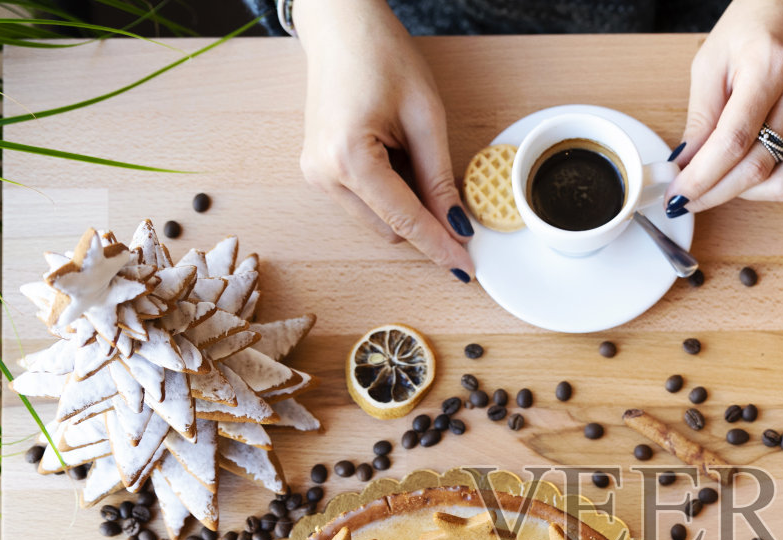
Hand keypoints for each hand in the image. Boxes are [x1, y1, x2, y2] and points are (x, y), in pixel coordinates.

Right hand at [296, 0, 474, 278]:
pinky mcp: (317, 170)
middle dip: (425, 218)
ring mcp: (316, 174)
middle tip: (446, 179)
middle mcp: (324, 173)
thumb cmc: (381, 56)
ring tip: (407, 147)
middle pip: (391, 229)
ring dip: (405, 202)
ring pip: (378, 220)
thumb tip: (457, 227)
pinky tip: (392, 151)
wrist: (341, 26)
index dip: (440, 246)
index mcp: (349, 158)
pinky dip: (388, 191)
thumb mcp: (425, 116)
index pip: (406, 221)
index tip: (466, 270)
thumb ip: (439, 179)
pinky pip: (364, 202)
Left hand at [666, 0, 782, 215]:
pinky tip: (739, 178)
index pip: (733, 140)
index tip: (677, 193)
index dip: (701, 176)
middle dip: (713, 192)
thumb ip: (700, 113)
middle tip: (684, 201)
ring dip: (737, 195)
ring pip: (777, 181)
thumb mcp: (714, 57)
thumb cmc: (758, 23)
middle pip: (756, 167)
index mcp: (770, 67)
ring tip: (710, 187)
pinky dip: (762, 187)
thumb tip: (685, 162)